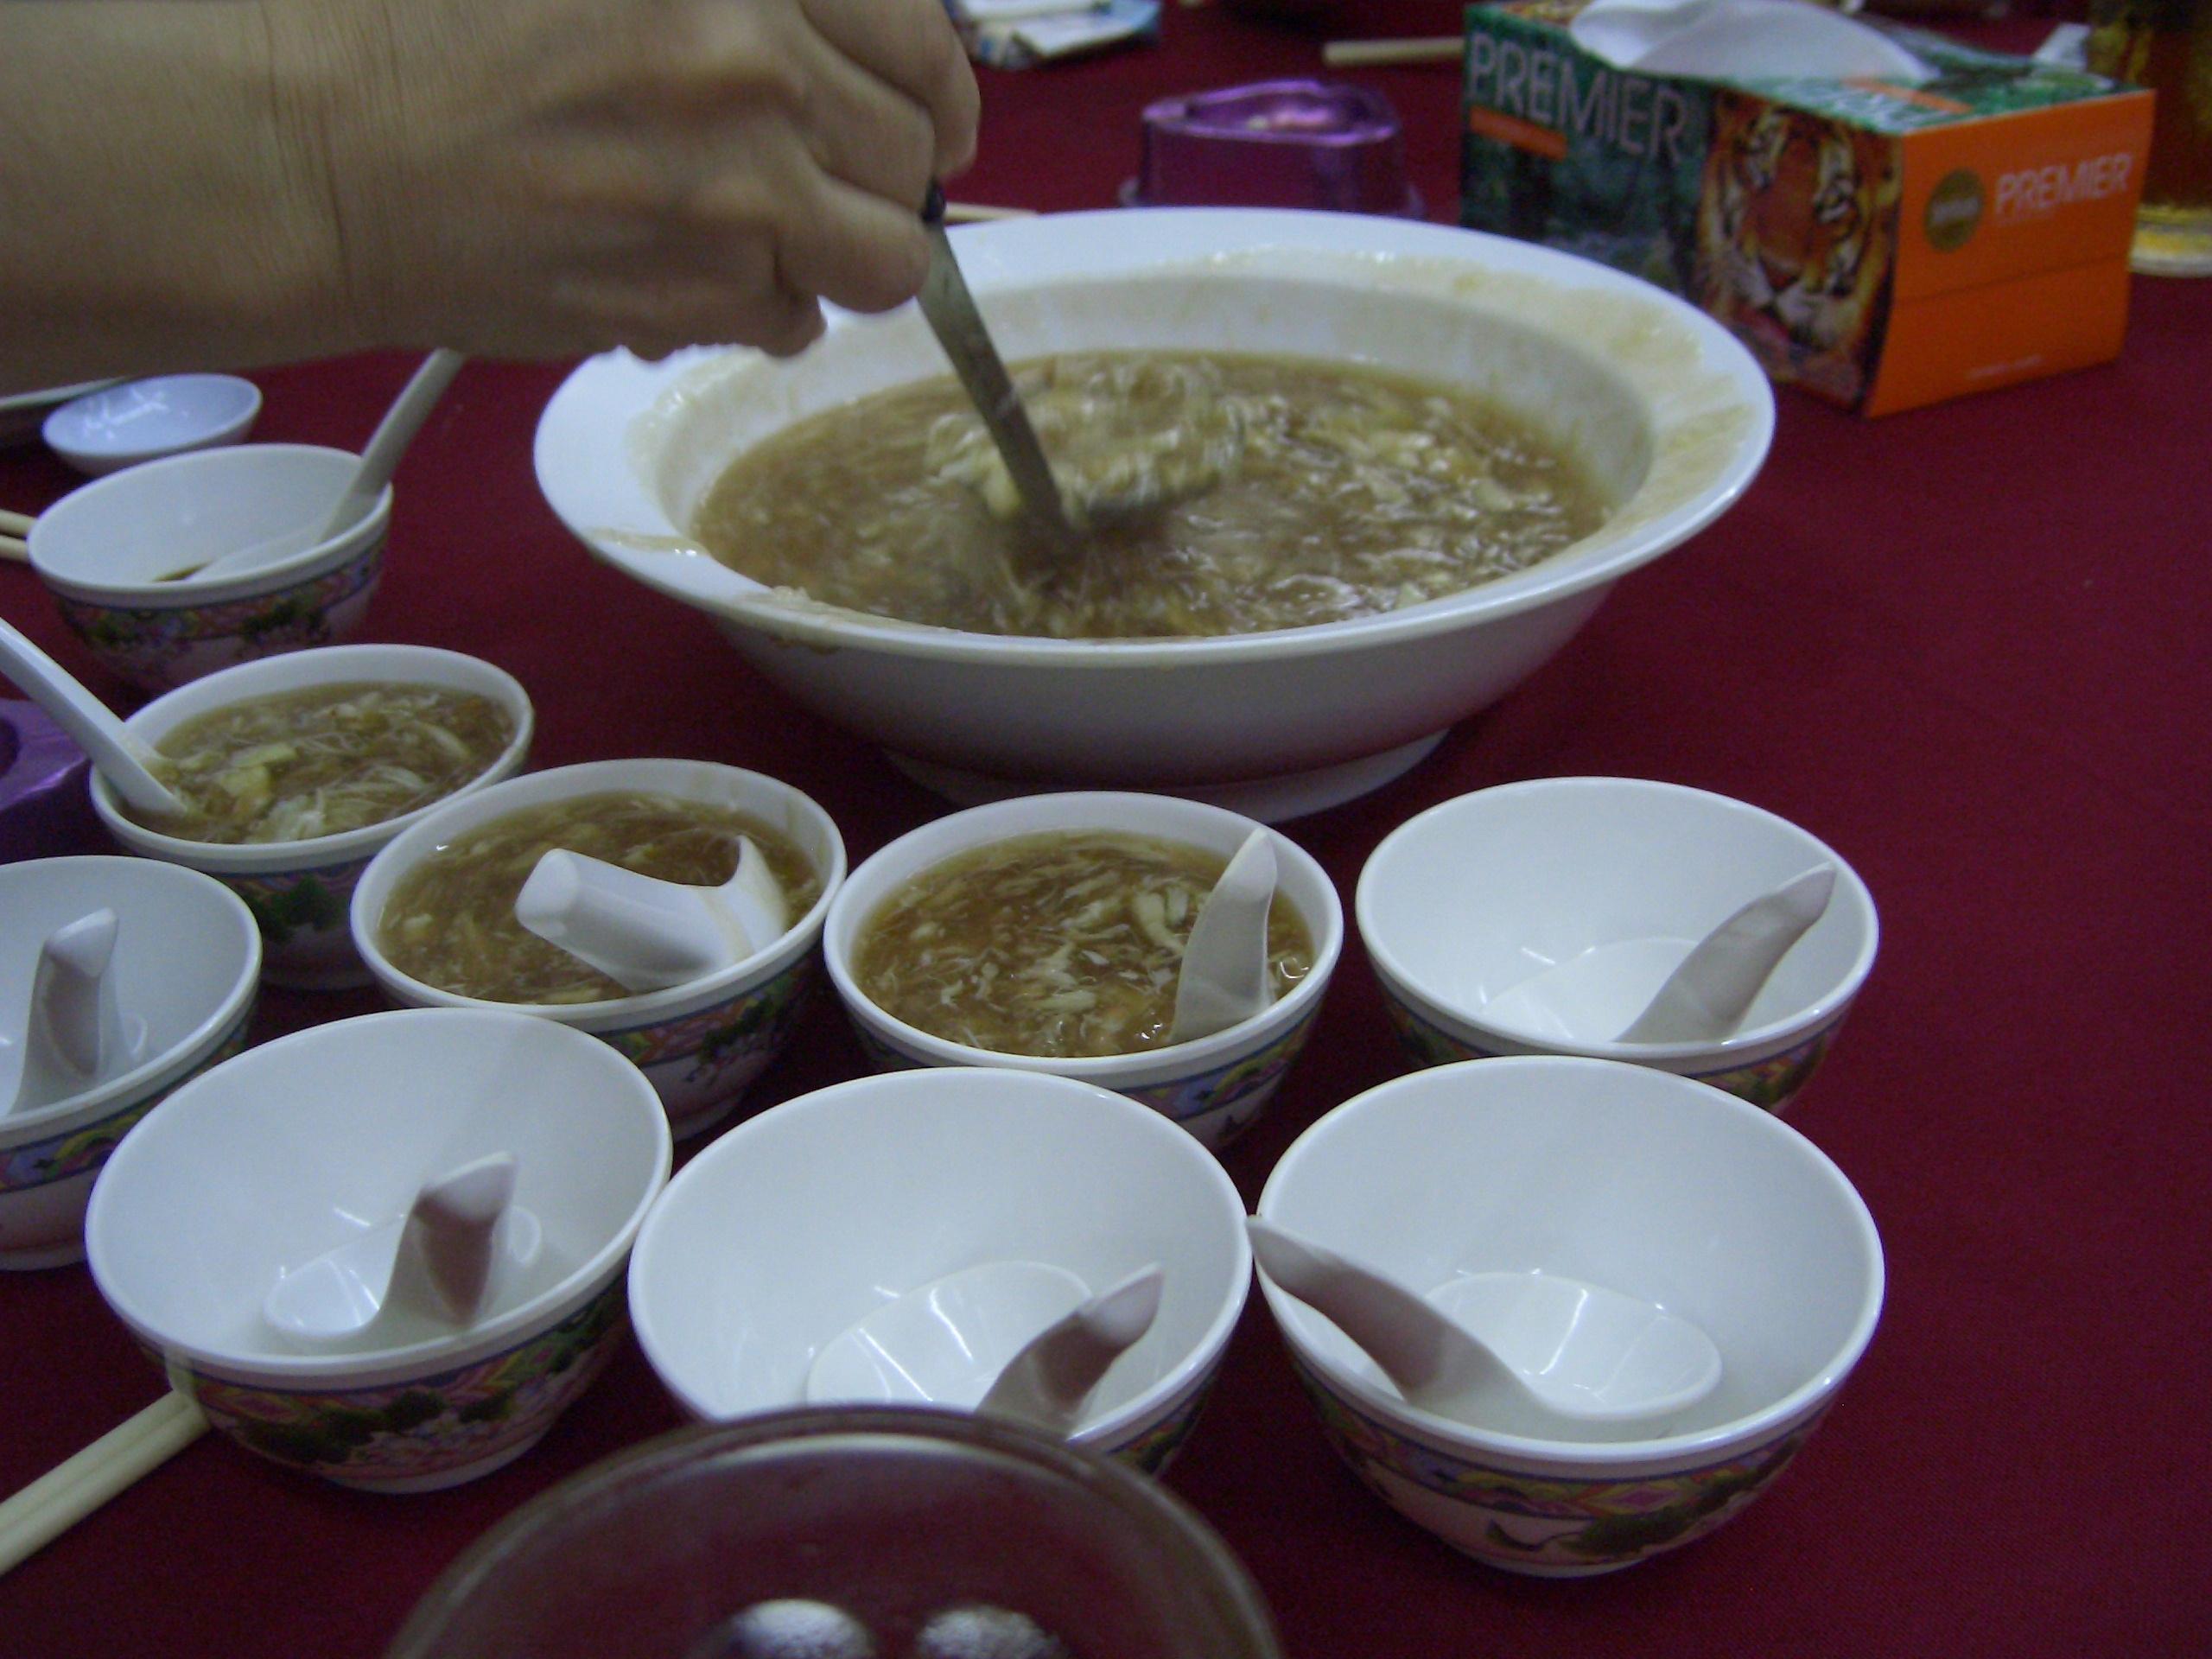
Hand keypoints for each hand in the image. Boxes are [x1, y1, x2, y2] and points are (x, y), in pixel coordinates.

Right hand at [273, 0, 979, 358]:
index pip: (920, 38)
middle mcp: (758, 68)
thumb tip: (833, 55)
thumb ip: (744, 4)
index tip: (931, 120)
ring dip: (846, 258)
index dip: (938, 91)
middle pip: (914, 156)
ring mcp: (740, 190)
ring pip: (886, 261)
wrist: (327, 145)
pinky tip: (697, 275)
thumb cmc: (433, 28)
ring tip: (779, 241)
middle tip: (832, 184)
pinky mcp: (703, 295)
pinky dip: (766, 311)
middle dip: (887, 178)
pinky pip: (797, 323)